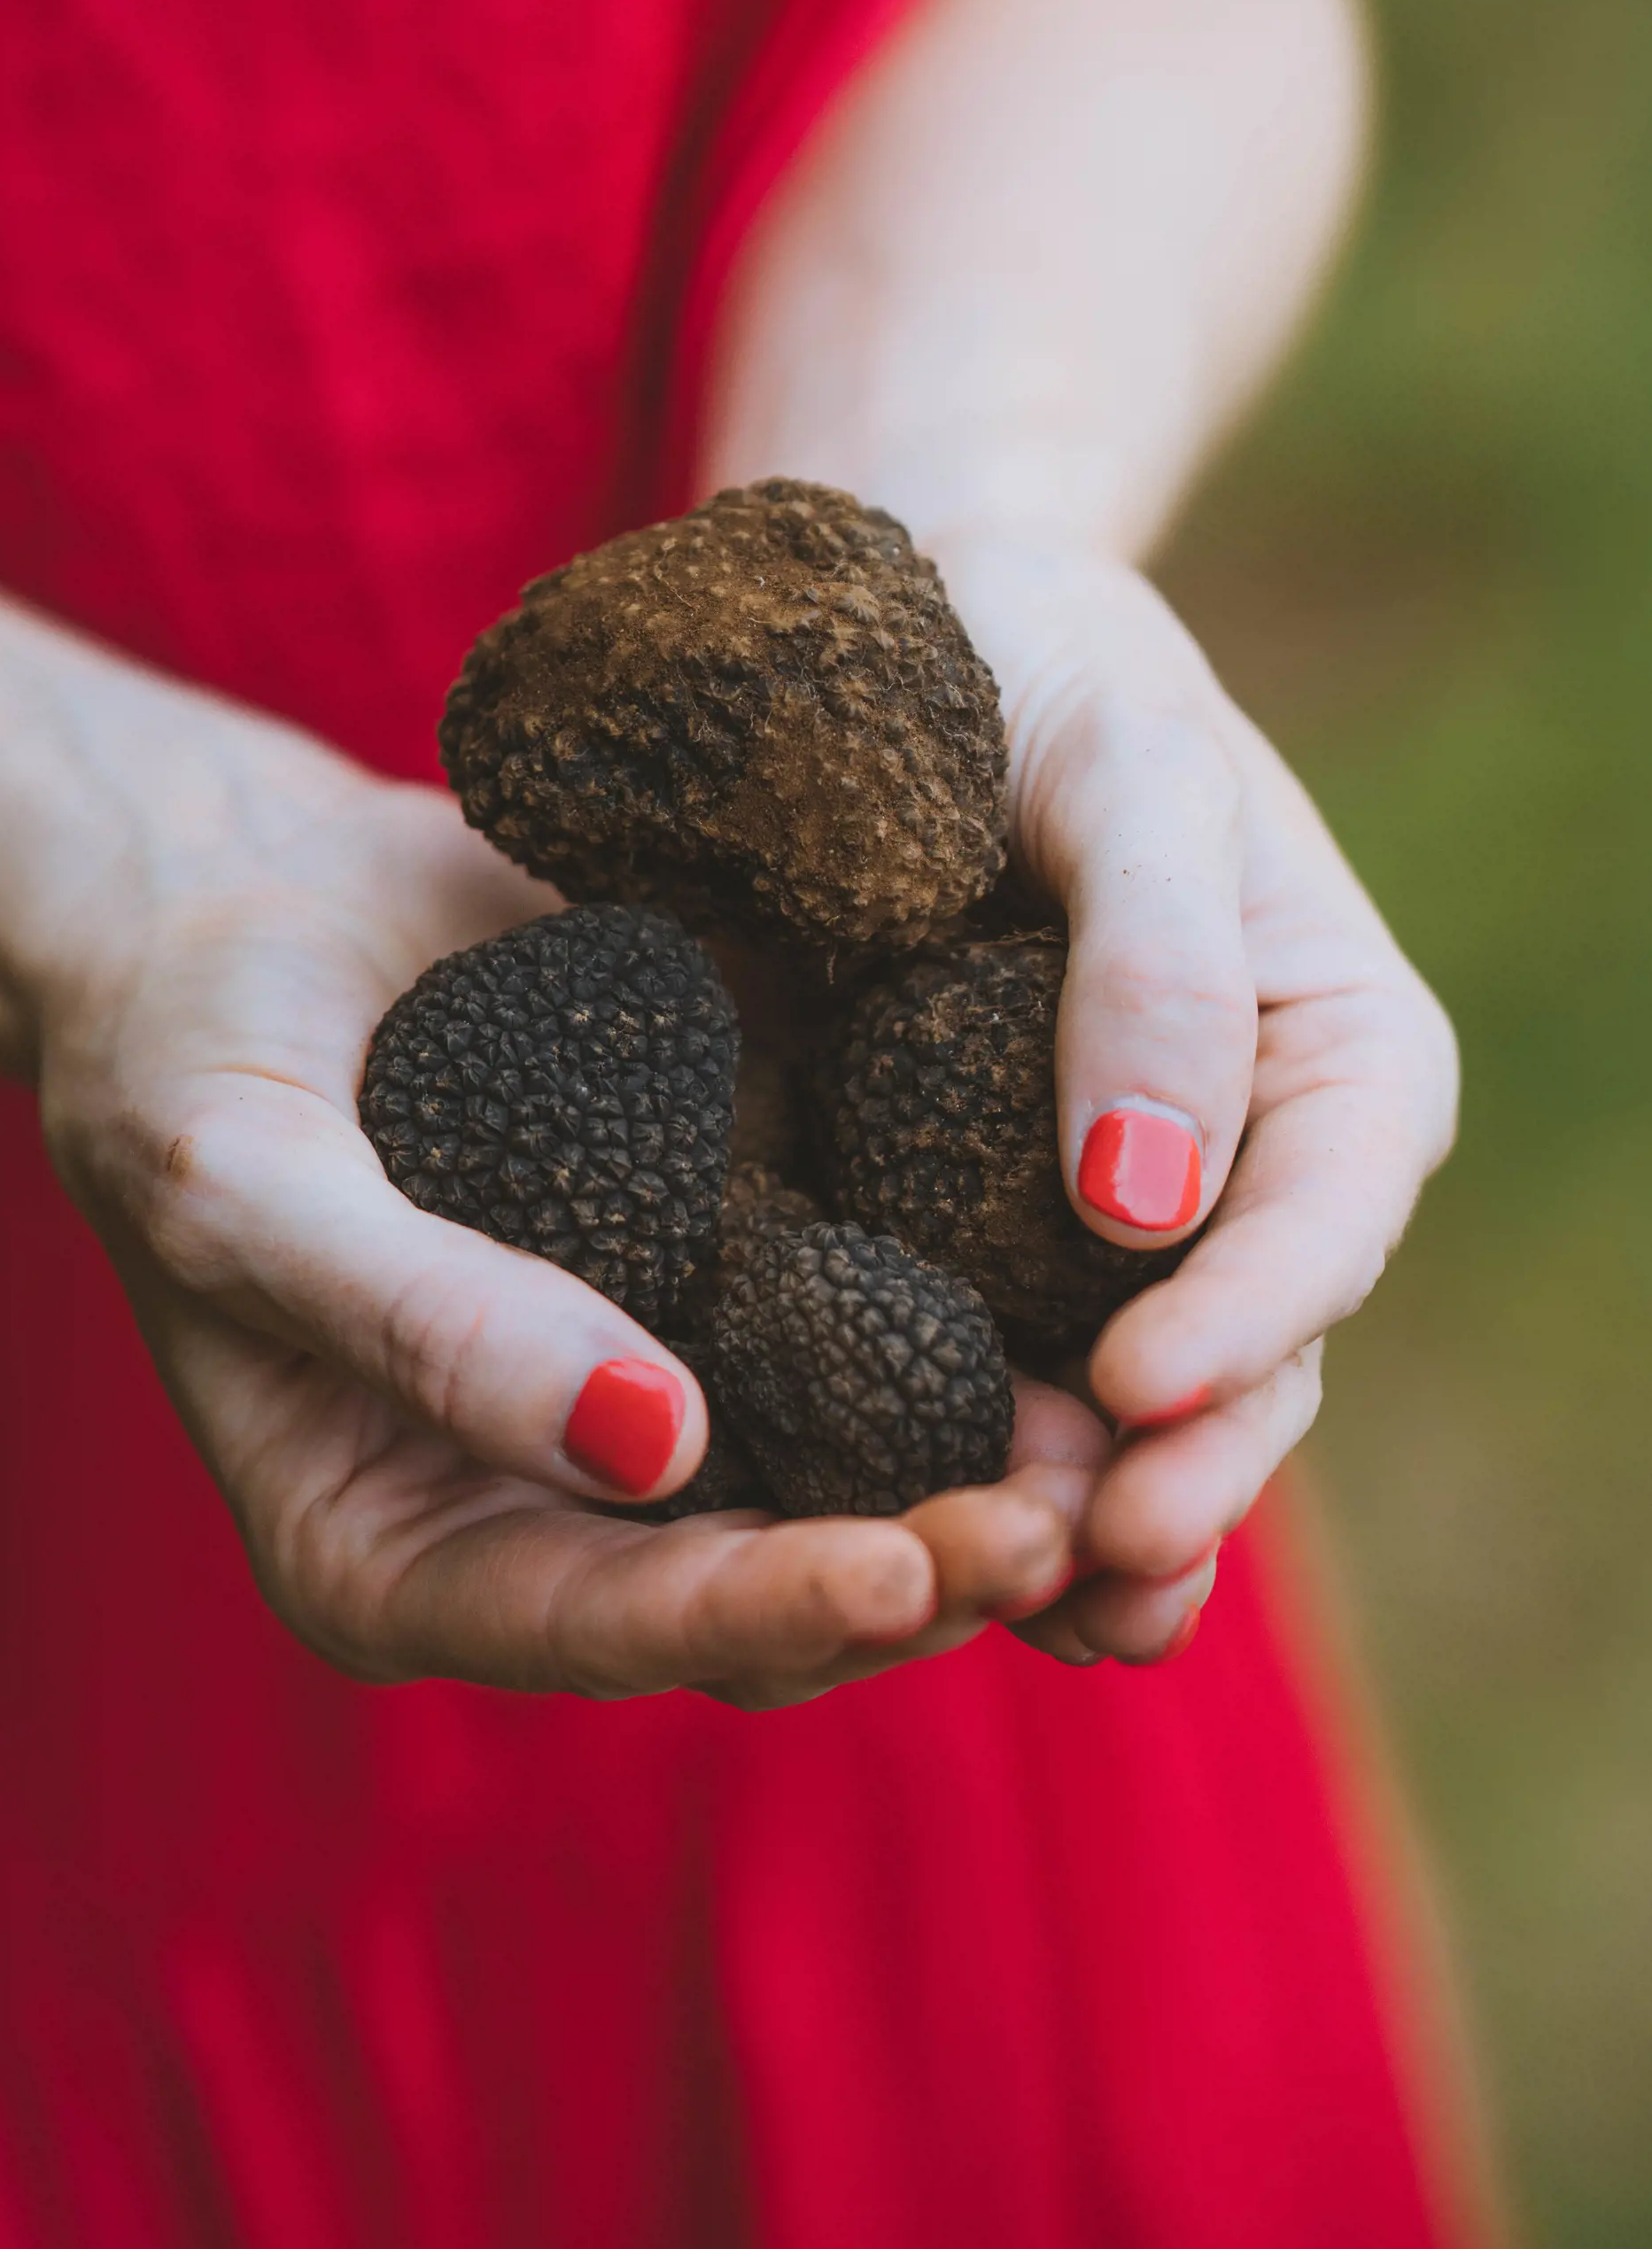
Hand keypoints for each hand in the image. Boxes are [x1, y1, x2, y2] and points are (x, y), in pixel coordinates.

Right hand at [35, 731, 1073, 1706]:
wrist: (244, 908)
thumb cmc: (186, 1050)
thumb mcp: (250, 1177)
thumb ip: (423, 1323)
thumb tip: (653, 1447)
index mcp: (399, 1549)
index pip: (596, 1625)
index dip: (757, 1610)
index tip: (905, 1571)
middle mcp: (543, 1512)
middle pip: (754, 1592)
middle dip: (917, 1571)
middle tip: (1073, 1520)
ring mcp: (651, 1406)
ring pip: (844, 1492)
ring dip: (985, 1484)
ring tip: (1132, 1448)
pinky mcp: (730, 1284)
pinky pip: (868, 1344)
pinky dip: (978, 1349)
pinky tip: (1100, 1318)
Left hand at [918, 537, 1458, 1665]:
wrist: (914, 642)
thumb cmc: (1042, 664)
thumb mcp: (1126, 769)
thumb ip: (1156, 964)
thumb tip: (1147, 1202)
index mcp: (1334, 1062)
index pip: (1321, 1217)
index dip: (1246, 1318)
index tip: (1137, 1389)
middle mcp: (1246, 1173)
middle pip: (1248, 1358)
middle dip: (1181, 1469)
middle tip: (1094, 1558)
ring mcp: (1116, 1233)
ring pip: (1135, 1412)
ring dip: (1091, 1517)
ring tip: (1023, 1606)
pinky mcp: (980, 1249)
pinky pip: (999, 1379)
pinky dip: (977, 1470)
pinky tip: (916, 1559)